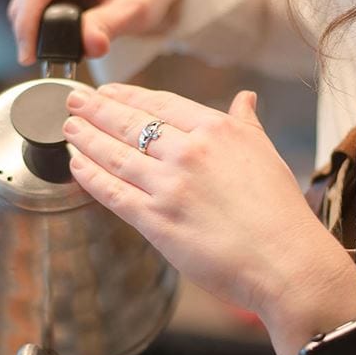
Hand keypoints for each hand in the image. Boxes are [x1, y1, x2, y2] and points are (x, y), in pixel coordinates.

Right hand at [8, 0, 185, 65]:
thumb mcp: (139, 9)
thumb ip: (112, 25)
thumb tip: (89, 45)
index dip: (28, 23)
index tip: (29, 56)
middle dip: (32, 31)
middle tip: (52, 60)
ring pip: (23, 0)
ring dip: (35, 29)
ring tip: (63, 48)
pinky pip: (29, 3)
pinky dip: (38, 25)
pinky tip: (59, 37)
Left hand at [62, 83, 355, 354]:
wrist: (287, 263)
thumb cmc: (281, 215)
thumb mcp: (267, 155)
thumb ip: (247, 124)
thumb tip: (246, 98)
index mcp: (218, 131)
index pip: (161, 104)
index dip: (128, 96)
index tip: (108, 91)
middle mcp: (190, 152)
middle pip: (131, 123)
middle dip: (96, 109)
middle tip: (73, 101)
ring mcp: (170, 186)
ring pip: (116, 155)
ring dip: (86, 139)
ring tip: (68, 129)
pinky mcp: (157, 221)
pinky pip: (113, 192)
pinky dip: (90, 176)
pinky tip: (76, 165)